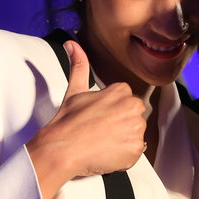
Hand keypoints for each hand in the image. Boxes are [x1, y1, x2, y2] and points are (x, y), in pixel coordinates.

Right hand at [26, 41, 147, 198]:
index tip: (99, 118)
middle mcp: (133, 108)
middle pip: (133, 117)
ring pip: (134, 134)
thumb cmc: (67, 121)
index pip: (125, 101)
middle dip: (120, 124)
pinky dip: (124, 155)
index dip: (111, 111)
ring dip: (122, 139)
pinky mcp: (136, 149)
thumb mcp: (75, 89)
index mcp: (122, 91)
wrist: (62, 149)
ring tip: (101, 142)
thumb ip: (79, 65)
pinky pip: (135, 152)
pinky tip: (107, 152)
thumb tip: (71, 44)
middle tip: (100, 131)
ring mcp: (136, 129)